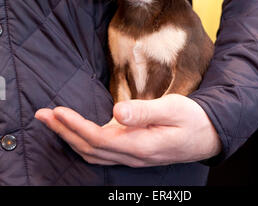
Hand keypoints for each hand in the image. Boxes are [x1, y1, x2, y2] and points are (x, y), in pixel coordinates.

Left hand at [35, 94, 220, 166]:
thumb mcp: (173, 109)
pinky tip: (75, 129)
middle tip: (42, 115)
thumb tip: (116, 112)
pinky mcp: (132, 151)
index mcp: (141, 145)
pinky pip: (101, 152)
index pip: (99, 139)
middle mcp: (132, 155)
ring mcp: (131, 156)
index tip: (58, 111)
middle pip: (89, 149)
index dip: (75, 127)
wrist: (206, 135)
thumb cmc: (191, 119)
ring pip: (92, 153)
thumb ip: (145, 112)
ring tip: (52, 120)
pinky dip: (82, 141)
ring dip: (69, 137)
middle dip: (63, 132)